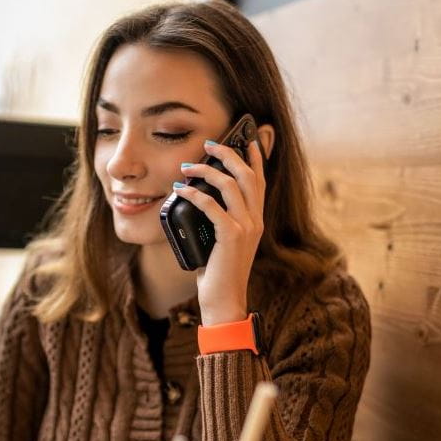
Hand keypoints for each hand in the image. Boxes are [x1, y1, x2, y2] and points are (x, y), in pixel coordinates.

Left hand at [173, 139, 265, 325]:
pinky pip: (213, 205)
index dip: (255, 157)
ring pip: (230, 185)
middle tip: (209, 144)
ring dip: (206, 170)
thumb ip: (218, 221)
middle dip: (228, 154)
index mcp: (256, 221)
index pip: (259, 181)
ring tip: (187, 166)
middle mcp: (255, 221)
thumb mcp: (221, 242)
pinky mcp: (231, 236)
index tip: (247, 139)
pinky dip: (194, 194)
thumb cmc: (218, 274)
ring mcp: (246, 228)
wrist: (224, 301)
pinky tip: (180, 190)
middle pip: (247, 175)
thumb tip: (196, 199)